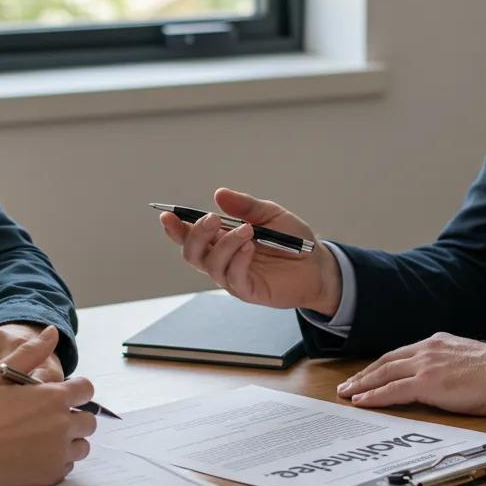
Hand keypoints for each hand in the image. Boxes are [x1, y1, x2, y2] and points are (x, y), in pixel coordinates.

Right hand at [0, 326, 96, 485]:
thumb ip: (31, 351)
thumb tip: (52, 332)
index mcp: (55, 397)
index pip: (87, 390)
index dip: (76, 392)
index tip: (61, 397)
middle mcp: (63, 424)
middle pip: (88, 421)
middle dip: (74, 419)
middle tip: (48, 421)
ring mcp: (58, 452)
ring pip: (81, 446)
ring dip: (68, 442)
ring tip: (41, 440)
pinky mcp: (50, 475)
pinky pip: (66, 467)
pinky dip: (55, 462)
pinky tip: (33, 456)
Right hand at [160, 188, 342, 314]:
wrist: (317, 263)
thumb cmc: (292, 239)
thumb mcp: (270, 214)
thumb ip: (245, 206)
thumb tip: (219, 194)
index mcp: (222, 239)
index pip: (191, 235)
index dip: (176, 227)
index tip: (168, 215)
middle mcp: (222, 259)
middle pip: (192, 252)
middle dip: (195, 234)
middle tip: (213, 219)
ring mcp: (233, 276)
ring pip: (211, 265)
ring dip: (225, 244)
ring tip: (247, 231)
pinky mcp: (248, 290)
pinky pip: (233, 278)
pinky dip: (238, 260)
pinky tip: (250, 247)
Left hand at [336, 333, 485, 414]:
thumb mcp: (468, 358)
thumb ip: (450, 363)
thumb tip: (446, 376)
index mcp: (436, 343)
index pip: (400, 354)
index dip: (381, 366)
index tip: (369, 374)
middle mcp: (427, 350)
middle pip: (386, 362)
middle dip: (365, 374)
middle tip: (348, 385)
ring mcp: (425, 365)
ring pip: (384, 374)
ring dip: (362, 385)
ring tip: (347, 394)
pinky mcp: (427, 383)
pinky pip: (392, 390)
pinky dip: (374, 396)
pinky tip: (361, 401)